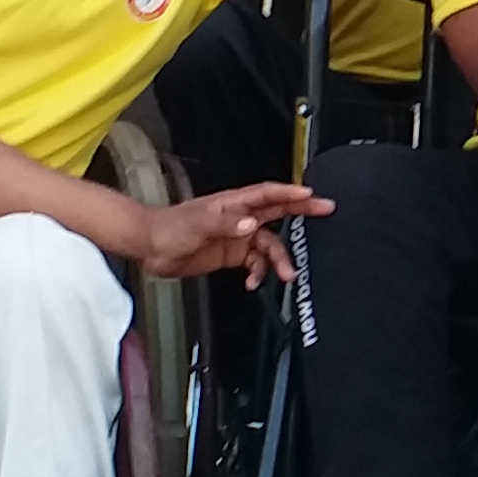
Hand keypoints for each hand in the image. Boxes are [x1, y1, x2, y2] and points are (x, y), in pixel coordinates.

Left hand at [126, 181, 326, 285]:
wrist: (151, 247)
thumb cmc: (170, 228)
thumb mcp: (198, 224)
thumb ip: (226, 224)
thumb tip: (251, 225)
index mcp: (234, 204)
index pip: (269, 195)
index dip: (291, 194)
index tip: (311, 195)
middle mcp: (240, 218)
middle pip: (278, 212)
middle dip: (302, 212)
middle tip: (326, 211)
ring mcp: (237, 236)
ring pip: (269, 245)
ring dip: (279, 260)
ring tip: (286, 274)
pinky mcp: (232, 255)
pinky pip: (255, 263)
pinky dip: (259, 273)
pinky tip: (253, 282)